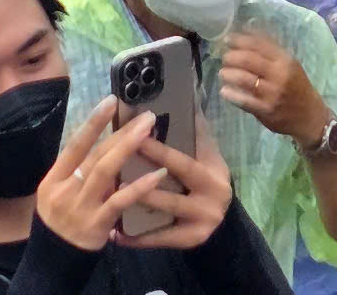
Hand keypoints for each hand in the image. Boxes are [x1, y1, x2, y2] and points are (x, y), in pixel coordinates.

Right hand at [36, 100, 169, 249]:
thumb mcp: (60, 191)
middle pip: (94, 155)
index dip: (93, 122)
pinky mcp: (96, 224)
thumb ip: (79, 170)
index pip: (74, 144)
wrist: (55, 259)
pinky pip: (120, 201)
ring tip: (149, 131)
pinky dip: (139, 186)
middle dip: (121, 132)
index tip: (112, 100)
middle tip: (145, 115)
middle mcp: (64, 190)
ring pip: (105, 172)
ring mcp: (80, 207)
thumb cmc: (63, 217)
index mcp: (53, 179)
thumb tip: (109, 140)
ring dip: (128, 148)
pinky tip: (157, 174)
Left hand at [113, 133, 231, 251]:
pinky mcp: (192, 239)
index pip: (183, 160)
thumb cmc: (207, 177)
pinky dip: (137, 237)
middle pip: (175, 187)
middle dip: (144, 180)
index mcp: (213, 171)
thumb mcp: (207, 155)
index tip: (135, 138)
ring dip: (140, 203)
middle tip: (118, 171)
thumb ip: (196, 132)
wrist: (221, 215)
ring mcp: (204, 220)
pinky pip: (161, 238)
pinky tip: (116, 234)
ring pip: (167, 211)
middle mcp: (213, 196)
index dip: (159, 151)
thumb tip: (185, 97)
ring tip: (114, 198)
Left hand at [218, 28, 330, 144]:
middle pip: (249, 60)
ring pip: (245, 79)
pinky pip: (245, 101)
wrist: (309, 115)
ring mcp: (272, 93)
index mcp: (285, 60)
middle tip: (225, 57)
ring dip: (229, 74)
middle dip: (232, 57)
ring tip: (222, 72)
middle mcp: (280, 75)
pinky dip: (232, 95)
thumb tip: (248, 32)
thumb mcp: (289, 65)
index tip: (228, 39)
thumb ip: (271, 50)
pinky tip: (225, 91)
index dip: (240, 40)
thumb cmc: (296, 86)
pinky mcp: (266, 110)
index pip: (259, 45)